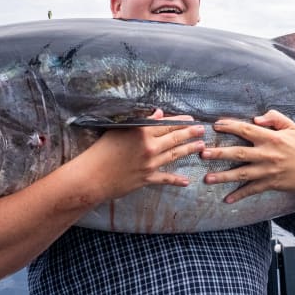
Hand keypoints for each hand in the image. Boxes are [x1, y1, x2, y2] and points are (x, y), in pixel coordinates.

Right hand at [83, 109, 204, 200]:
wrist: (91, 177)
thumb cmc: (100, 150)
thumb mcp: (118, 130)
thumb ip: (140, 121)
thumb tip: (158, 114)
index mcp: (141, 131)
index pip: (165, 124)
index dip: (180, 121)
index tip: (191, 119)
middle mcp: (148, 147)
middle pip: (174, 138)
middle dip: (190, 133)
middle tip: (202, 130)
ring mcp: (149, 164)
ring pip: (174, 155)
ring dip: (189, 150)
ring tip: (201, 146)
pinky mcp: (146, 179)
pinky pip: (165, 179)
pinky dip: (176, 180)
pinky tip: (186, 181)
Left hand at [200, 109, 294, 202]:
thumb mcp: (291, 127)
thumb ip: (274, 117)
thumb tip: (255, 118)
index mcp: (272, 137)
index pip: (246, 130)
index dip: (230, 126)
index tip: (215, 125)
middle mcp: (268, 154)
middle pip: (239, 153)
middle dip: (219, 153)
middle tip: (202, 153)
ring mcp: (268, 171)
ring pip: (242, 174)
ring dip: (223, 176)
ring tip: (207, 178)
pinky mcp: (271, 184)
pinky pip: (252, 190)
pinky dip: (239, 195)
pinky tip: (226, 199)